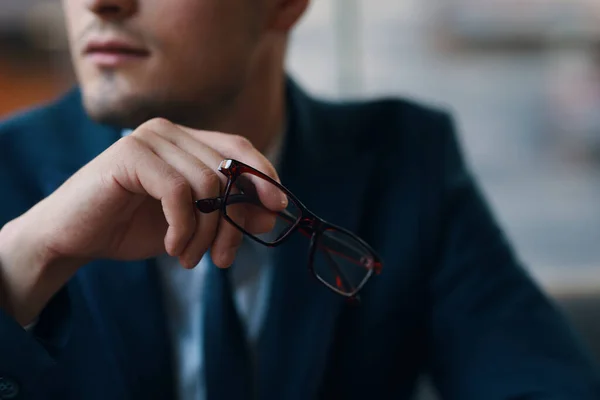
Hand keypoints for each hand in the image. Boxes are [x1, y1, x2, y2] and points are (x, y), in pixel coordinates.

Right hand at [0, 118, 284, 324]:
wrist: (73, 237)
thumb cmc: (132, 226)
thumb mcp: (193, 224)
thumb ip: (230, 213)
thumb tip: (272, 213)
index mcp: (187, 141)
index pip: (239, 149)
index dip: (263, 176)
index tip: (277, 208)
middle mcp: (171, 132)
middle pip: (228, 174)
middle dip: (234, 223)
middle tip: (223, 259)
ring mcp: (150, 139)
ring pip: (209, 186)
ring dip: (206, 233)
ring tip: (190, 258)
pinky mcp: (131, 155)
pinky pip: (180, 194)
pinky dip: (183, 228)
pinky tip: (172, 248)